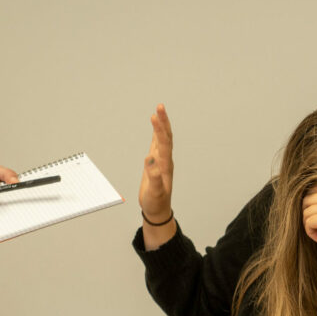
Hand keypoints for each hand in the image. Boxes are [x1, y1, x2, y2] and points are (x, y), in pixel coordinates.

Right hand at [139, 104, 173, 221]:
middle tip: (160, 106)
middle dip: (163, 121)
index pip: (163, 143)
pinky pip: (158, 144)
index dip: (160, 129)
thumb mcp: (154, 192)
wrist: (158, 209)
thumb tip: (150, 159)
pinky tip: (156, 126)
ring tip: (158, 110)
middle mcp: (165, 160)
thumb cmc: (156, 201)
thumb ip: (153, 176)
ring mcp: (161, 161)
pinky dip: (157, 133)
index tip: (155, 116)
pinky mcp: (156, 163)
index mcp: (165, 165)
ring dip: (161, 125)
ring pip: (163, 139)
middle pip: (166, 137)